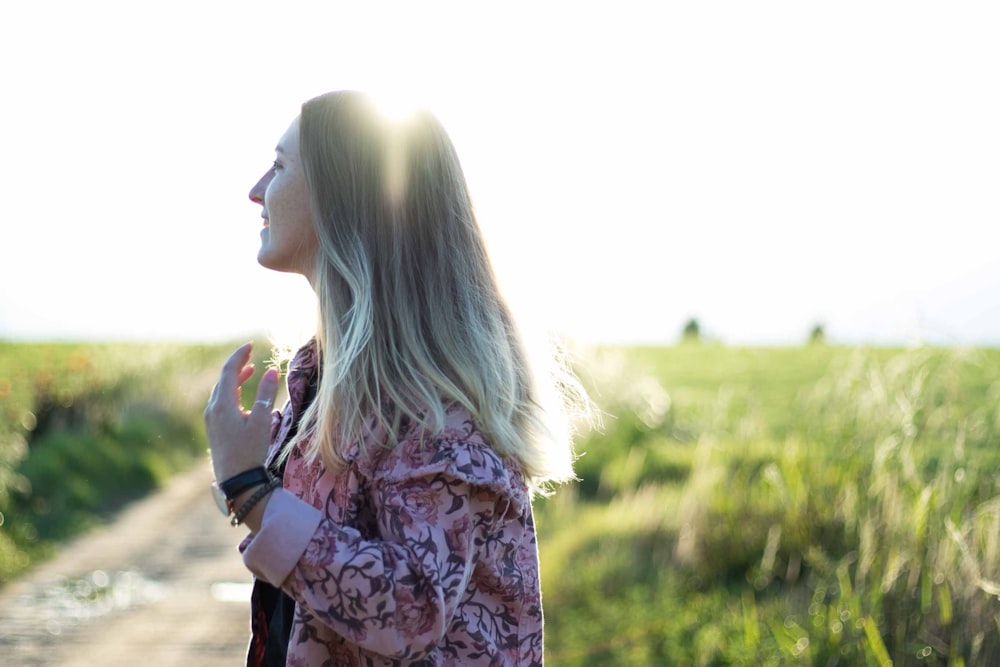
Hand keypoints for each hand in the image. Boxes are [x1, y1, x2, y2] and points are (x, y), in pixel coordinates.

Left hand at [204, 342, 280, 481]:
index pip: (228, 371)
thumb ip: (266, 395)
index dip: (239, 356)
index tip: (250, 345)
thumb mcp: (262, 422)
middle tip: (250, 354)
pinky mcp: (214, 430)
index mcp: (222, 405)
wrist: (236, 481)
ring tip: (249, 371)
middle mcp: (213, 410)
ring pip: (221, 392)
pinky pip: (221, 403)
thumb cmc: (250, 451)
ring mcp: (211, 421)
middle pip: (223, 380)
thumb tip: (271, 371)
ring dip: (235, 379)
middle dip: (237, 365)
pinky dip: (232, 393)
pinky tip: (243, 398)